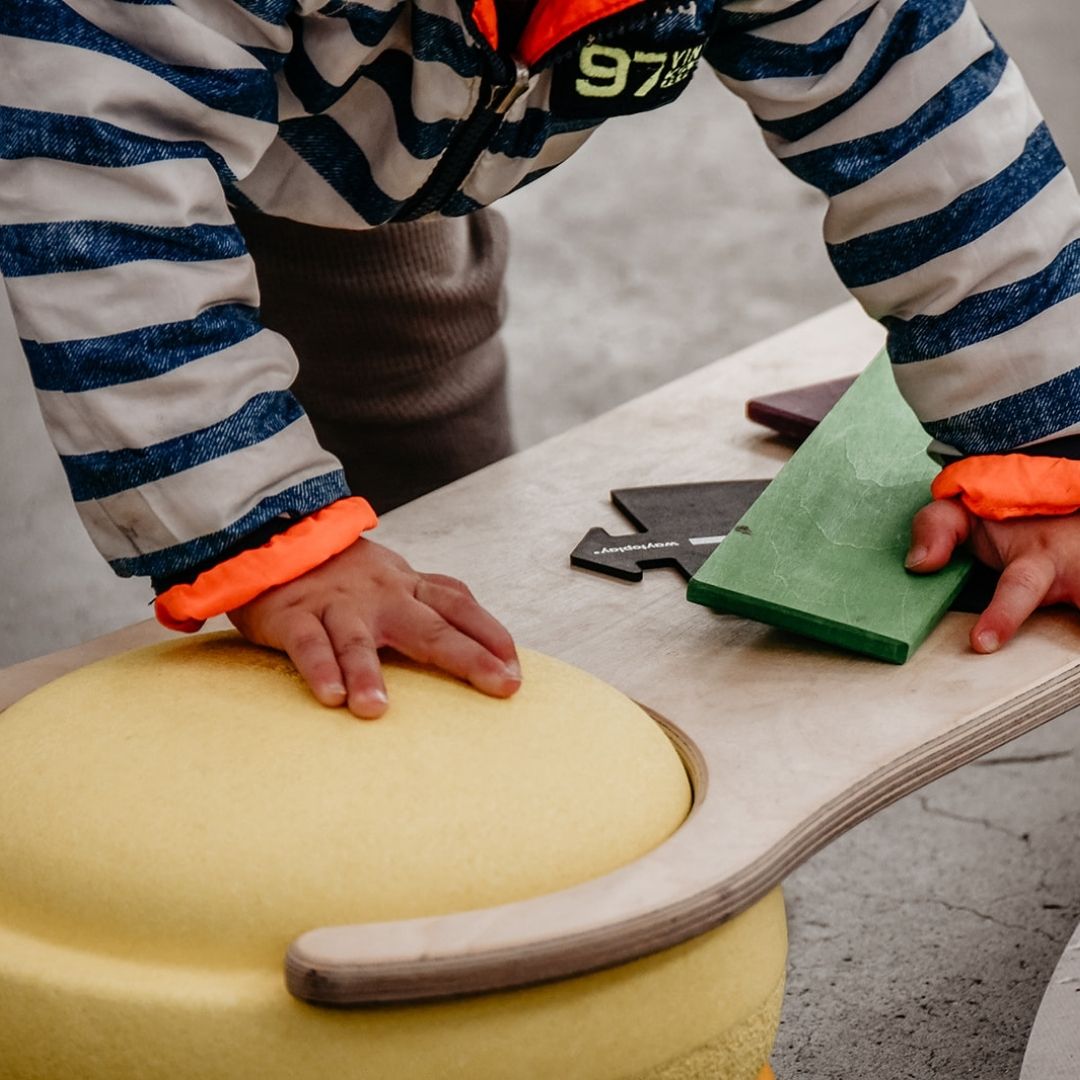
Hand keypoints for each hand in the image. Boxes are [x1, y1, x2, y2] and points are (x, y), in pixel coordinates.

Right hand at [228, 537, 520, 717]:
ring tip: (377, 710)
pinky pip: (308, 644)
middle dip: (468, 657)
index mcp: (407, 586)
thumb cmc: (343, 571)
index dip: (491, 634)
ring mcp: (338, 605)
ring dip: (368, 675)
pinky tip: (331, 696)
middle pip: (429, 627)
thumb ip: (432, 601)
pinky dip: (319, 669)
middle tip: (499, 685)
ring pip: (357, 641)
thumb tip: (484, 637)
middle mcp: (380, 595)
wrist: (276, 534)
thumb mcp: (395, 577)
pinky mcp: (294, 615)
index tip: (515, 669)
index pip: (459, 605)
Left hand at [906, 499, 1079, 652]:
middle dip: (1077, 620)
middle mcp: (1075, 571)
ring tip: (1066, 661)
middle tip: (1065, 656)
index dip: (1003, 616)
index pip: (1019, 589)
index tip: (982, 644)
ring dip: (1078, 629)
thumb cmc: (1003, 515)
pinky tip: (1070, 656)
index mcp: (1037, 558)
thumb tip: (921, 564)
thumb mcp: (962, 512)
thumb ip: (936, 531)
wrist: (1052, 496)